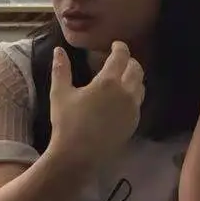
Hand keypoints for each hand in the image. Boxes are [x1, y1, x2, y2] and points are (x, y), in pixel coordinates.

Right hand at [48, 41, 144, 160]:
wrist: (78, 155)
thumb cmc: (67, 123)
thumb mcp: (60, 94)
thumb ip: (61, 70)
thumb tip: (59, 50)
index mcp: (108, 82)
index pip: (121, 56)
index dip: (120, 47)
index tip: (116, 45)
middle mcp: (125, 92)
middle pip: (136, 69)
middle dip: (130, 61)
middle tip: (120, 60)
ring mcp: (132, 109)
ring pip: (141, 86)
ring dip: (134, 77)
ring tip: (123, 78)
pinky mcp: (134, 123)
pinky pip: (138, 103)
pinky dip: (133, 94)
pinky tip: (121, 99)